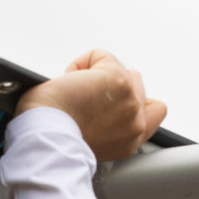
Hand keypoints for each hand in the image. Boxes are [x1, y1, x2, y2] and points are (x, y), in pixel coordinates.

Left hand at [15, 50, 167, 162]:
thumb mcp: (91, 141)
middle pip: (138, 86)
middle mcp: (135, 124)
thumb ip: (109, 125)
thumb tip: (103, 101)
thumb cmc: (54, 140)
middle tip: (87, 98)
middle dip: (113, 86)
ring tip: (77, 90)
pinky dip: (82, 63)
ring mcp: (130, 101)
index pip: (153, 113)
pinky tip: (68, 80)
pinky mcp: (119, 80)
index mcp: (129, 142)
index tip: (109, 103)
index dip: (132, 100)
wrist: (45, 136)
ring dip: (99, 75)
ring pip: (124, 70)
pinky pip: (101, 56)